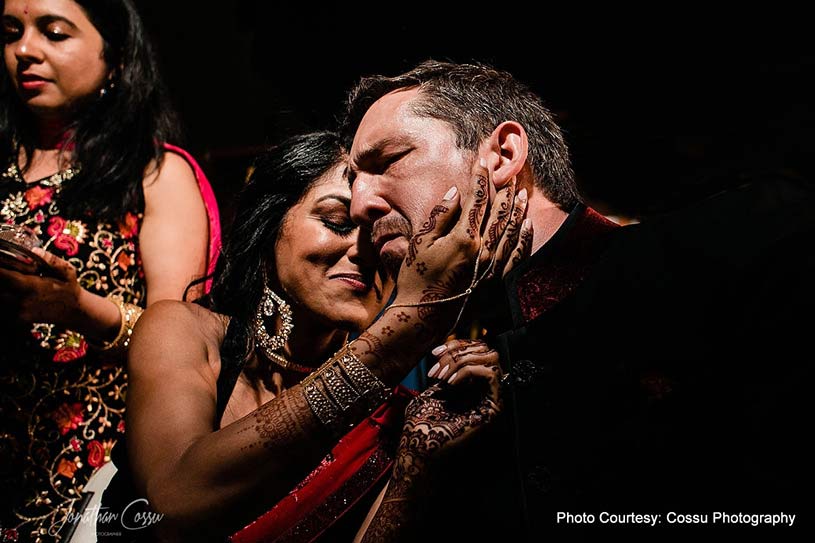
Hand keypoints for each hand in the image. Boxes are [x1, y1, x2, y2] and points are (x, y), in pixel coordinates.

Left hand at [0, 248, 82, 325]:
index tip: (0, 261)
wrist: (75, 311)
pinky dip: (4, 297)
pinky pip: (3, 306)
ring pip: (0, 297)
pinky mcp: (16, 319)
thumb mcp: (67, 271)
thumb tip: (34, 250)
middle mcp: (22, 301)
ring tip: (8, 280)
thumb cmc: (69, 288)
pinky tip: (10, 291)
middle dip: (0, 276)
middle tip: (5, 270)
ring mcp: (18, 312)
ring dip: (2, 288)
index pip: (3, 275)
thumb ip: (51, 260)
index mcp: (32, 287)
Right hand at [392, 160, 527, 327]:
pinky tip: (525, 224)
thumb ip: (440, 216)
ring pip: (510, 230)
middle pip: (498, 211)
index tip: (483, 160)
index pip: (476, 199)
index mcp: (463, 238)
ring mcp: (492, 266)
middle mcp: (483, 251)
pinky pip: (516, 255)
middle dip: (502, 186)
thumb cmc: (416, 278)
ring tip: (520, 190)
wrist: (423, 317)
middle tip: (507, 167)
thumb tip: (456, 192)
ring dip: (516, 208)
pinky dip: (523, 237)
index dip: (480, 177)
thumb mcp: (421, 243)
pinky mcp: (497, 280)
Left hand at [398, 339, 501, 467]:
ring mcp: (490, 399)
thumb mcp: (433, 390)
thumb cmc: (420, 424)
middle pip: (487, 350)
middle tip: (439, 363)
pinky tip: (449, 383)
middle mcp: (484, 391)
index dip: (457, 346)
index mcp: (471, 387)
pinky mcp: (493, 408)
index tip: (435, 353)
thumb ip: (447, 372)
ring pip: (491, 358)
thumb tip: (456, 352)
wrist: (418, 447)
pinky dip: (468, 371)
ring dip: (461, 360)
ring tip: (442, 376)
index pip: (477, 351)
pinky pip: (491, 374)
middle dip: (459, 350)